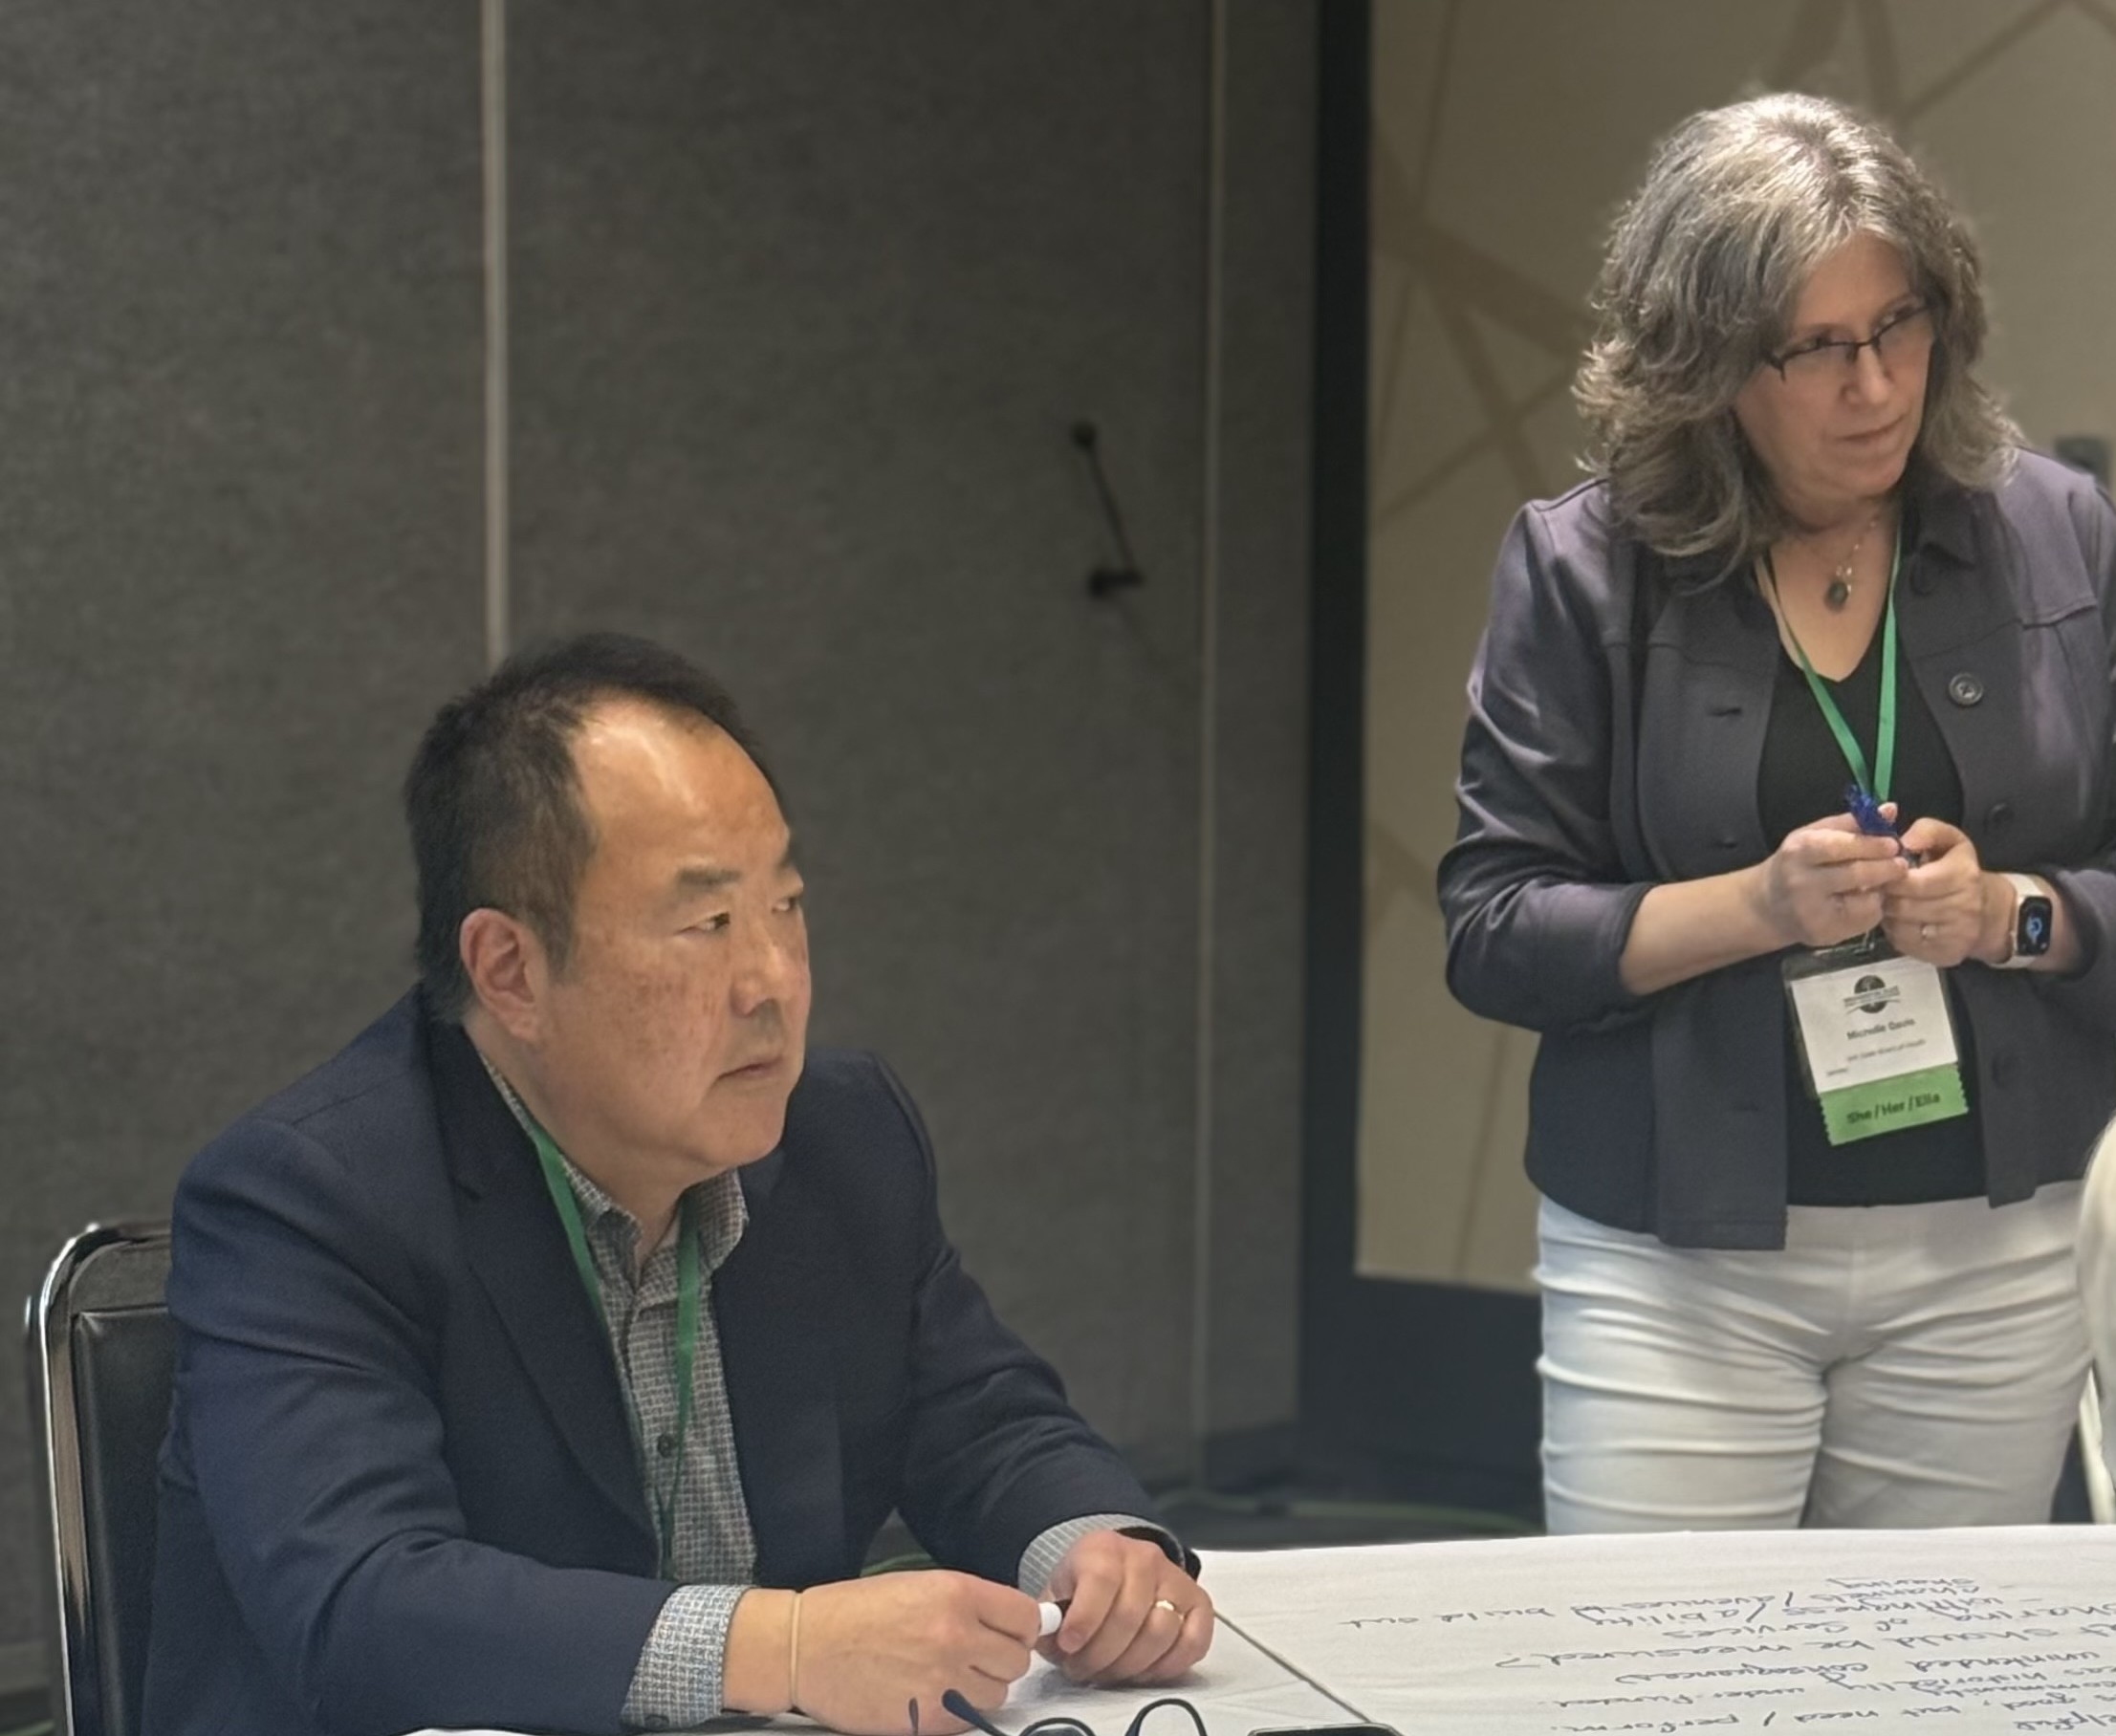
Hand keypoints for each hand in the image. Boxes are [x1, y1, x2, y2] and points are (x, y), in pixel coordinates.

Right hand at [751, 1571, 1039, 1734]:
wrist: (805, 1646)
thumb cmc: (852, 1612)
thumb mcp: (918, 1585)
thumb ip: (968, 1603)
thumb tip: (1009, 1622)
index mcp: (956, 1594)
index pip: (1025, 1617)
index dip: (1023, 1627)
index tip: (1014, 1633)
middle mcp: (956, 1636)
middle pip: (1017, 1660)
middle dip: (1000, 1659)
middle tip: (976, 1656)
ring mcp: (943, 1681)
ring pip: (996, 1694)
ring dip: (980, 1688)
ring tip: (947, 1676)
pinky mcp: (926, 1719)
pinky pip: (968, 1720)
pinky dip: (957, 1711)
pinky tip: (930, 1694)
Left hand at [1041, 1529, 1213, 1685]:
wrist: (1116, 1570)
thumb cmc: (1084, 1587)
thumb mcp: (1058, 1592)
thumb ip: (1051, 1617)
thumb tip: (1049, 1641)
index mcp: (1105, 1548)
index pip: (1101, 1580)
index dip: (1085, 1619)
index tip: (1068, 1647)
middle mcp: (1145, 1558)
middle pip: (1129, 1615)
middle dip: (1101, 1655)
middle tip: (1081, 1670)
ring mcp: (1176, 1579)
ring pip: (1161, 1632)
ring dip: (1130, 1666)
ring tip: (1108, 1673)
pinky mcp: (1199, 1604)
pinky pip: (1194, 1642)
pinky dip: (1168, 1666)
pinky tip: (1142, 1672)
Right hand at [1752, 812, 1909, 948]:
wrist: (1767, 905)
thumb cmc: (1796, 863)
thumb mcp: (1815, 835)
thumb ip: (1852, 823)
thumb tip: (1890, 810)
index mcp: (1799, 852)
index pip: (1840, 846)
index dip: (1871, 845)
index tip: (1893, 844)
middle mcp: (1801, 883)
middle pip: (1855, 874)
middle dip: (1885, 868)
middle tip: (1901, 865)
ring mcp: (1811, 912)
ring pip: (1864, 901)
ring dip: (1879, 891)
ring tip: (1878, 884)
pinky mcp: (1824, 934)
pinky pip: (1863, 921)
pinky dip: (1871, 910)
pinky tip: (1862, 902)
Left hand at [1879, 818, 1999, 965]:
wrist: (1989, 911)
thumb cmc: (1960, 871)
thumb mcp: (1950, 841)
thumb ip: (1927, 831)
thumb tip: (1904, 841)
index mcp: (1963, 875)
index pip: (1913, 882)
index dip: (1891, 878)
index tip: (1883, 873)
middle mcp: (1964, 907)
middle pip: (1903, 906)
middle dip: (1887, 896)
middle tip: (1883, 889)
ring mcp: (1956, 934)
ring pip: (1901, 926)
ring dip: (1889, 914)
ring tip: (1893, 902)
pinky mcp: (1945, 954)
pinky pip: (1905, 944)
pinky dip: (1896, 932)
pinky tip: (1901, 920)